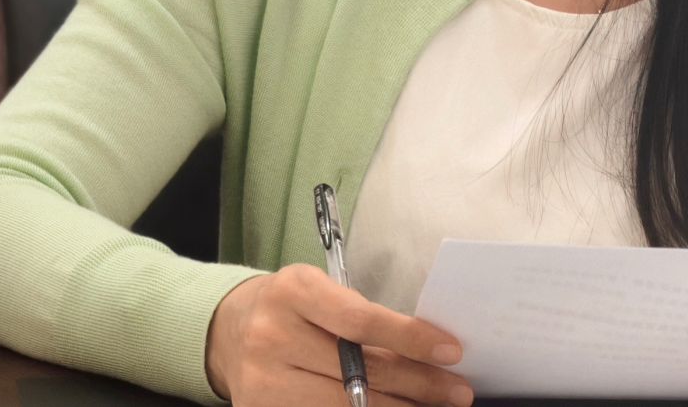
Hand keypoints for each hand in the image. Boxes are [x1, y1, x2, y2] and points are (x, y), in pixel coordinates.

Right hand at [206, 266, 475, 406]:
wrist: (229, 332)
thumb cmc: (291, 310)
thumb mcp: (321, 293)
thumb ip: (363, 318)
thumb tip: (428, 351)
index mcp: (293, 292)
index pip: (361, 321)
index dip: (410, 338)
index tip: (451, 350)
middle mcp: (272, 337)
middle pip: (360, 372)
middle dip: (418, 385)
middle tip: (458, 392)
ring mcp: (262, 383)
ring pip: (346, 406)